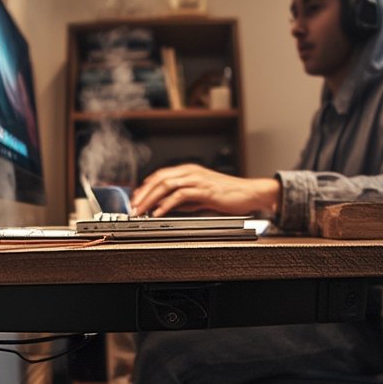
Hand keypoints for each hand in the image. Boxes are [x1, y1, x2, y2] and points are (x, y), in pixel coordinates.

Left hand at [131, 164, 280, 216]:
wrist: (250, 193)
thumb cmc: (228, 195)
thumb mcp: (201, 198)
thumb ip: (184, 201)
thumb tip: (166, 207)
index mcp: (189, 171)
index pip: (160, 176)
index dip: (145, 188)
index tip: (135, 200)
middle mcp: (191, 172)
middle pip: (159, 179)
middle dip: (143, 194)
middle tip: (132, 207)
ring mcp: (197, 179)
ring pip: (166, 185)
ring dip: (150, 199)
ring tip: (141, 210)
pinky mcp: (204, 189)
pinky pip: (180, 195)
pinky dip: (167, 204)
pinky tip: (159, 212)